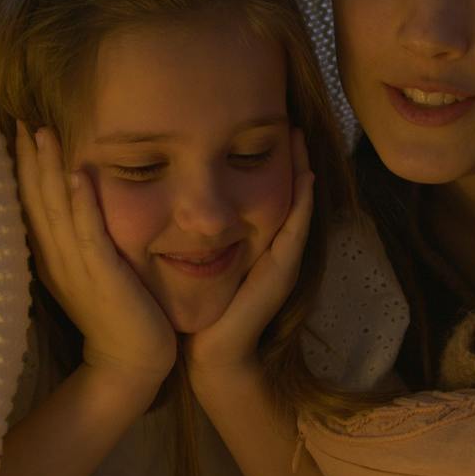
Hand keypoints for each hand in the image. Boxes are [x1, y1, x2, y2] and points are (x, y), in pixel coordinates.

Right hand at [15, 122, 175, 399]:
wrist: (134, 362)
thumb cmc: (117, 312)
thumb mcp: (89, 269)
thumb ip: (78, 239)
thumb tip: (72, 200)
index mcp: (50, 255)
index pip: (30, 202)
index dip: (22, 164)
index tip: (16, 124)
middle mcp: (56, 258)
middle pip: (35, 198)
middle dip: (29, 156)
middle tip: (20, 114)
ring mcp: (78, 267)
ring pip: (57, 210)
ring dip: (49, 169)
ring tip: (41, 131)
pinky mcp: (103, 277)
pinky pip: (90, 234)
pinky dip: (84, 203)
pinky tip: (79, 173)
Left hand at [186, 129, 314, 389]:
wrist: (208, 354)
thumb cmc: (196, 312)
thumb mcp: (194, 262)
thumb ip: (191, 236)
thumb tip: (170, 204)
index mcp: (254, 245)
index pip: (266, 194)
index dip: (268, 163)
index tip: (265, 127)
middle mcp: (274, 250)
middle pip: (288, 194)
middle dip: (291, 159)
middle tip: (291, 121)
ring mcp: (282, 261)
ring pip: (298, 207)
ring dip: (302, 172)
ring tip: (300, 138)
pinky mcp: (280, 273)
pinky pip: (295, 231)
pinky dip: (302, 205)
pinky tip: (304, 179)